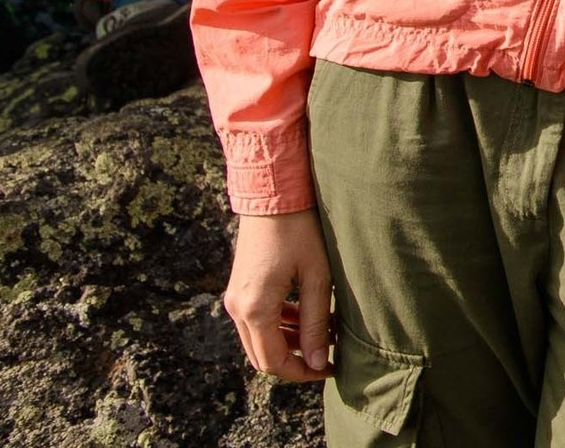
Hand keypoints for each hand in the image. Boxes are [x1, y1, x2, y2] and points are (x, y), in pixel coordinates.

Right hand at [224, 209, 333, 381]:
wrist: (273, 192)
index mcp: (255, 309)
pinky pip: (257, 320)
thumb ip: (316, 322)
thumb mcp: (316, 276)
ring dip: (290, 341)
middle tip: (329, 353)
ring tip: (325, 329)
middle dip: (296, 360)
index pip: (273, 362)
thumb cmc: (301, 229)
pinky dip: (280, 325)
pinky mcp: (239, 286)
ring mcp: (235, 297)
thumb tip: (317, 363)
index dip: (302, 372)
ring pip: (260, 338)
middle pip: (262, 355)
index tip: (330, 369)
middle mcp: (237, 307)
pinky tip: (308, 314)